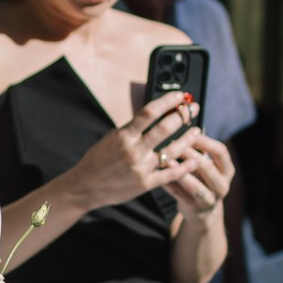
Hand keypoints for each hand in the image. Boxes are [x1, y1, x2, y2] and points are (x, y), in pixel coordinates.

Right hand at [67, 92, 208, 208]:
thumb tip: (152, 115)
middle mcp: (133, 150)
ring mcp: (140, 168)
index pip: (149, 112)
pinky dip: (186, 166)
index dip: (167, 102)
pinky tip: (197, 160)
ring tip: (198, 131)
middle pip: (164, 129)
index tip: (180, 96)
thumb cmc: (98, 161)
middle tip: (194, 109)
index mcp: (123, 136)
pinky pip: (170, 174)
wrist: (84, 187)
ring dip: (188, 139)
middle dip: (182, 116)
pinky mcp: (145, 184)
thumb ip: (131, 129)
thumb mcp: (111, 139)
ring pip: (172, 150)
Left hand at [162, 131, 233, 219]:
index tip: (190, 133)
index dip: (205, 141)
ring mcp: (210, 200)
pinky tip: (158, 175)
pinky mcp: (194, 209)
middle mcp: (222, 185)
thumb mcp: (206, 166)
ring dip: (180, 172)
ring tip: (166, 161)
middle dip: (190, 154)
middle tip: (174, 144)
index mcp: (227, 171)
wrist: (202, 212)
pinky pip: (180, 195)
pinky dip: (169, 184)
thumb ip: (199, 150)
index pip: (221, 152)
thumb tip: (185, 127)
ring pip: (194, 185)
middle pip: (207, 167)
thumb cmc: (201, 179)